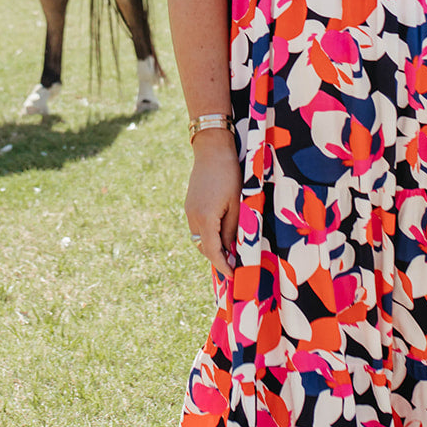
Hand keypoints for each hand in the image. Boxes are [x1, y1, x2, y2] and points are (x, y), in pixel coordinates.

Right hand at [185, 129, 241, 277]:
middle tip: (233, 266)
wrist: (212, 150)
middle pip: (203, 247)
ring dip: (211, 247)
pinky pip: (197, 227)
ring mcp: (189, 210)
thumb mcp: (237, 204)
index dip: (223, 266)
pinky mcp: (190, 204)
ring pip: (199, 238)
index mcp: (206, 218)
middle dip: (217, 259)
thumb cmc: (229, 175)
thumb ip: (232, 228)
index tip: (233, 276)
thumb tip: (231, 249)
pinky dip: (207, 235)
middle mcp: (193, 217)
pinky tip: (220, 234)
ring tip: (228, 252)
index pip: (212, 251)